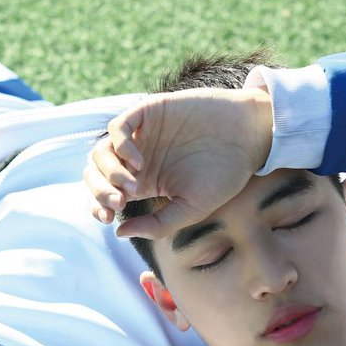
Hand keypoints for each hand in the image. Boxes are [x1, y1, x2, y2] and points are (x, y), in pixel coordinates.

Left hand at [85, 87, 272, 238]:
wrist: (248, 137)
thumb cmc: (225, 174)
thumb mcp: (192, 208)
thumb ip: (158, 224)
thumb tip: (120, 233)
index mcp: (143, 182)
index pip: (105, 194)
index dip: (99, 206)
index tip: (109, 219)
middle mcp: (137, 159)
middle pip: (96, 173)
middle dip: (99, 191)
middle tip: (119, 203)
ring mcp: (141, 135)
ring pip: (101, 151)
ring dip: (108, 172)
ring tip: (132, 186)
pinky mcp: (149, 112)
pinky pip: (118, 126)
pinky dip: (119, 145)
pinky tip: (138, 162)